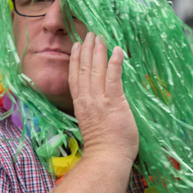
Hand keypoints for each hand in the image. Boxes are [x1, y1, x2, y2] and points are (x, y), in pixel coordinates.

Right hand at [68, 32, 138, 164]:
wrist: (107, 158)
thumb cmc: (104, 147)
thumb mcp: (93, 124)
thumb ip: (94, 110)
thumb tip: (100, 102)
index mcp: (81, 105)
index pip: (75, 78)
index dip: (75, 60)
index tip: (77, 46)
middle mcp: (87, 100)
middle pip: (84, 69)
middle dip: (87, 50)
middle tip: (89, 34)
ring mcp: (100, 101)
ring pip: (96, 70)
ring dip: (98, 51)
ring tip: (99, 37)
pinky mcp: (114, 102)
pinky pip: (113, 78)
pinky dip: (115, 63)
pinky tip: (117, 50)